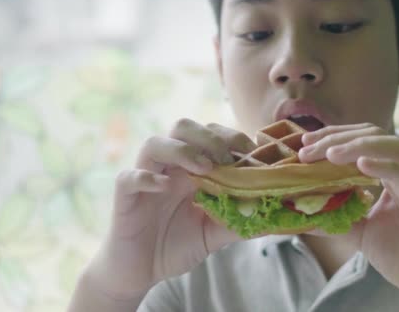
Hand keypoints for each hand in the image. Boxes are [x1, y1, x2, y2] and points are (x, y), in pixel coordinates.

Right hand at [85, 119, 256, 299]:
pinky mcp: (124, 197)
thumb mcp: (214, 234)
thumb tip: (274, 216)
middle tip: (228, 159)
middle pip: (182, 127)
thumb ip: (239, 222)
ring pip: (154, 143)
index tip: (254, 152)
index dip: (231, 137)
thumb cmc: (176, 245)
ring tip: (203, 168)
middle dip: (209, 137)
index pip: (210, 135)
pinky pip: (129, 177)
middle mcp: (168, 167)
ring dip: (182, 150)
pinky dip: (146, 177)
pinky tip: (164, 187)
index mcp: (190, 168)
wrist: (141, 271)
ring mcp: (145, 178)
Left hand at [299, 123, 398, 310]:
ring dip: (359, 145)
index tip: (304, 145)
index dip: (334, 137)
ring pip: (394, 146)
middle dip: (339, 137)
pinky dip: (386, 165)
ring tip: (329, 154)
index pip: (364, 140)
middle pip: (375, 135)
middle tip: (306, 147)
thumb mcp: (361, 232)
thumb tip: (302, 212)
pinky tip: (362, 164)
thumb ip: (337, 217)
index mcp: (394, 173)